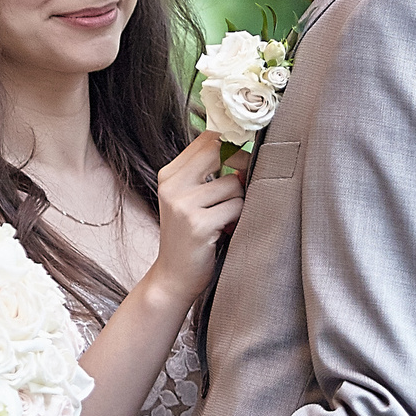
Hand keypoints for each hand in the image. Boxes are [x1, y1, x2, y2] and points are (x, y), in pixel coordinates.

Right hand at [138, 131, 244, 308]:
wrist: (173, 277)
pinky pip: (236, 207)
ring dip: (239, 201)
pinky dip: (238, 218)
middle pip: (219, 150)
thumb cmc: (189, 236)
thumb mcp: (190, 198)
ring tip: (227, 218)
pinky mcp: (198, 224)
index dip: (232, 142)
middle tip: (243, 183)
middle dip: (241, 162)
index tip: (244, 156)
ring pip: (234, 183)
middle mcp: (172, 185)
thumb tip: (245, 147)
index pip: (207, 138)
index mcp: (169, 174)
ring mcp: (183, 205)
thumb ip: (208, 173)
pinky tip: (226, 230)